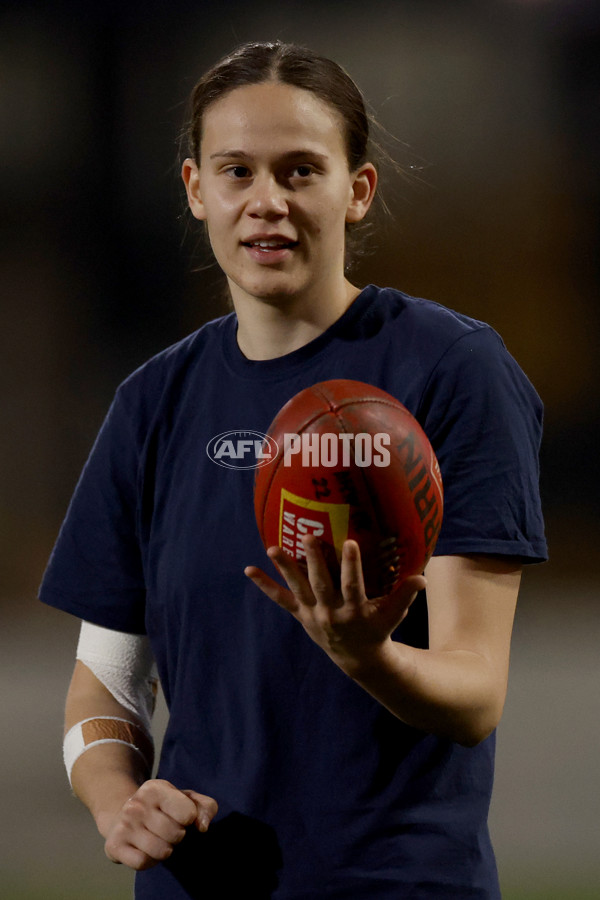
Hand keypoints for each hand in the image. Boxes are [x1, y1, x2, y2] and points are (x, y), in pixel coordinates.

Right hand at [102, 779, 217, 870]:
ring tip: (158, 839)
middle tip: (167, 829)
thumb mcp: (184, 798)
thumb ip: (205, 807)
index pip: (188, 813)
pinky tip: (145, 849)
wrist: (122, 813)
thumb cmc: (161, 807)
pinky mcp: (114, 844)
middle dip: (177, 836)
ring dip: (165, 850)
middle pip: (176, 835)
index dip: (189, 819)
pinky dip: (149, 861)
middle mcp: (137, 804)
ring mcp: (124, 825)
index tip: (181, 816)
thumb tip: (202, 827)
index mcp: (155, 788)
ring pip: (161, 852)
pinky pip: (142, 863)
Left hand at [245, 536, 425, 671]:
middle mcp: (331, 612)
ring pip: (297, 589)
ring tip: (272, 548)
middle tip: (309, 535)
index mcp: (355, 611)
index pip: (353, 585)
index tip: (350, 542)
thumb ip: (406, 594)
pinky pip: (280, 599)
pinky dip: (265, 585)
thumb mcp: (394, 614)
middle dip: (314, 560)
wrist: (357, 659)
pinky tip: (249, 570)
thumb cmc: (378, 629)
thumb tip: (423, 577)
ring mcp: (313, 614)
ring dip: (285, 568)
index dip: (351, 565)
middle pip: (321, 584)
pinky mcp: (301, 614)